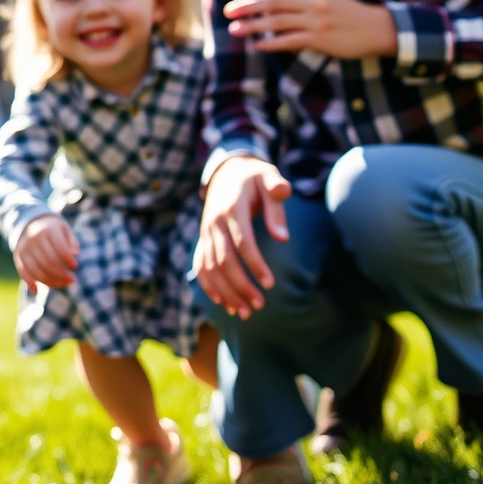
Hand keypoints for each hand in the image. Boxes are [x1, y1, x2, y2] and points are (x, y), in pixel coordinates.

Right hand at [14, 215, 79, 289]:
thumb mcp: (64, 229)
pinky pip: (23, 272)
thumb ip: (71, 240)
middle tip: (72, 279)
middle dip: (62, 274)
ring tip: (62, 284)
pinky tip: (38, 291)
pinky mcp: (18, 256)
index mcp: (47, 229)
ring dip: (50, 281)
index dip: (68, 260)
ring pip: (36, 270)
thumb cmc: (53, 230)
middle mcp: (34, 238)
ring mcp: (24, 248)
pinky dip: (30, 283)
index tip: (75, 266)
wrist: (31, 223)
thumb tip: (75, 253)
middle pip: (48, 262)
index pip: (60, 248)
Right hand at [196, 156, 290, 318]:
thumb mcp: (269, 179)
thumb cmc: (254, 178)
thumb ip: (277, 201)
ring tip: (245, 312)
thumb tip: (282, 237)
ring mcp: (206, 232)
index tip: (270, 284)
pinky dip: (209, 286)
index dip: (255, 264)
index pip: (242, 242)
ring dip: (225, 292)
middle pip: (223, 260)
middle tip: (260, 305)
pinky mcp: (203, 239)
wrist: (226, 171)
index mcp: (232, 208)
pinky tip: (223, 303)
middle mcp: (214, 223)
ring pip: (210, 267)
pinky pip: (200, 266)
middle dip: (241, 285)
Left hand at [223, 0, 397, 57]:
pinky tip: (257, 46)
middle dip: (247, 6)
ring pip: (276, 22)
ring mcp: (316, 20)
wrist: (378, 28)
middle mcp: (314, 1)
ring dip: (252, 26)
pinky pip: (288, 41)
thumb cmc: (349, 13)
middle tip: (228, 11)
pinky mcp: (320, 39)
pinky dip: (270, 44)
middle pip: (273, 1)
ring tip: (234, 30)